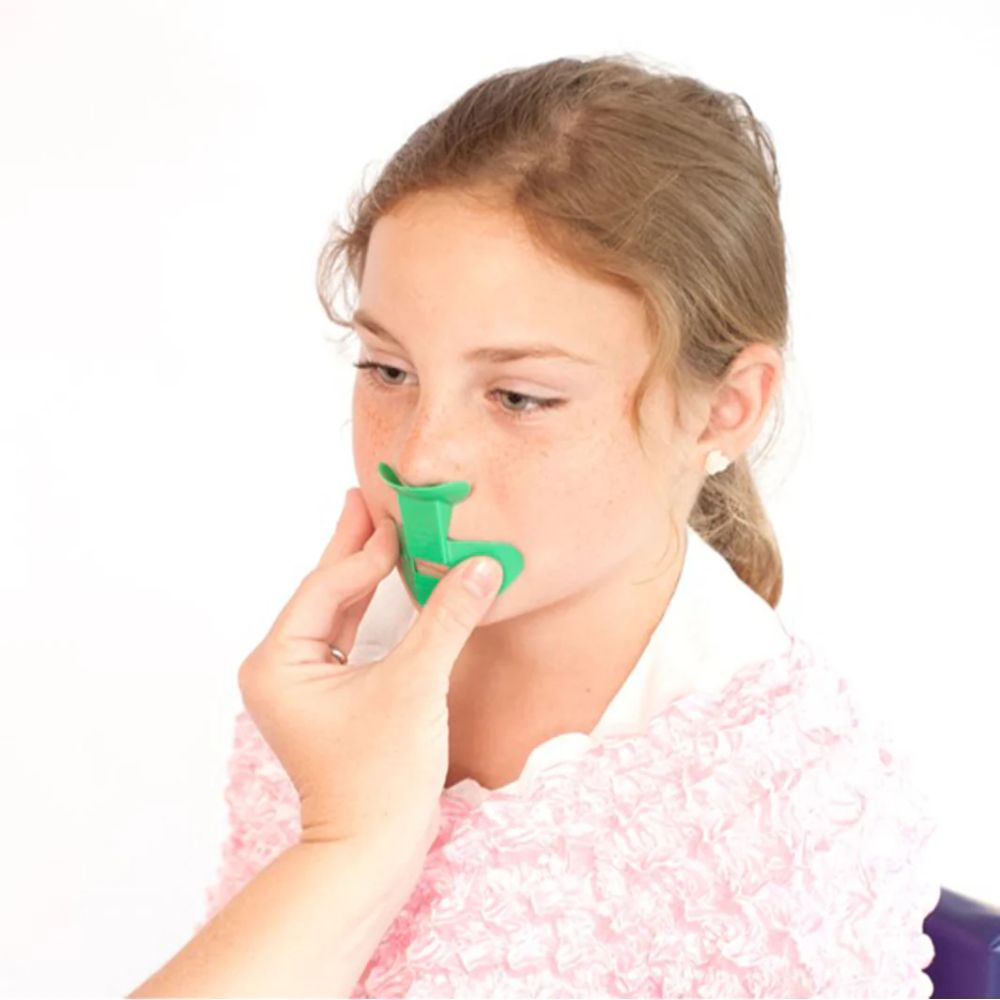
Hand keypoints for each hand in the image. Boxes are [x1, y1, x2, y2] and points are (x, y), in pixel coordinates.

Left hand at [236, 488, 503, 847]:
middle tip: (369, 498)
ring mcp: (302, 684)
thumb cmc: (381, 777)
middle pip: (325, 592)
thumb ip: (448, 619)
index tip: (401, 521)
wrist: (371, 850)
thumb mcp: (417, 685)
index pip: (327, 588)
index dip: (365, 552)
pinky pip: (347, 637)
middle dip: (352, 547)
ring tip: (380, 528)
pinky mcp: (327, 697)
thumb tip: (482, 565)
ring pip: (336, 613)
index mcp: (280, 662)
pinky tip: (387, 582)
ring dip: (363, 574)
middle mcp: (280, 668)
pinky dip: (370, 609)